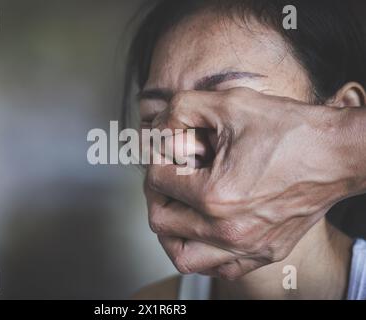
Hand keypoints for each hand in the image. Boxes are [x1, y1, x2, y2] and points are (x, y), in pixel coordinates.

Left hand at [145, 87, 361, 278]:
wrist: (337, 153)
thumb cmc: (289, 129)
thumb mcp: (230, 104)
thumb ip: (182, 108)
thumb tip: (158, 125)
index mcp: (214, 195)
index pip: (157, 181)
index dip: (157, 158)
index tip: (169, 151)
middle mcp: (228, 229)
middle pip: (161, 221)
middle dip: (157, 194)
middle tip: (167, 179)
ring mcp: (247, 246)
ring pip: (183, 257)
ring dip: (172, 232)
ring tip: (179, 210)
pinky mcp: (265, 253)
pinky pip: (220, 268)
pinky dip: (204, 252)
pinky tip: (208, 230)